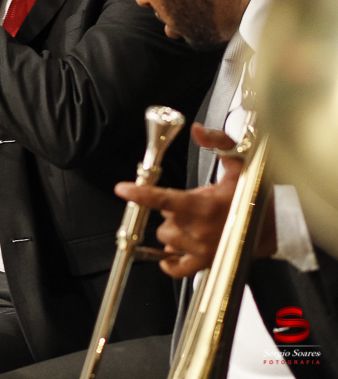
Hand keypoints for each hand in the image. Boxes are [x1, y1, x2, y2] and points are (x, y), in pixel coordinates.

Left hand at [114, 124, 274, 278]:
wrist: (278, 225)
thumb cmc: (256, 194)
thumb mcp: (240, 162)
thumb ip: (218, 142)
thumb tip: (197, 130)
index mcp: (204, 205)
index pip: (163, 199)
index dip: (140, 194)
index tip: (122, 189)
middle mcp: (200, 230)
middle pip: (163, 220)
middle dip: (170, 211)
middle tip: (190, 205)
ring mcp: (203, 250)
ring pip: (166, 239)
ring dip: (173, 230)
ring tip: (193, 223)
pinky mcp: (207, 263)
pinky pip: (177, 269)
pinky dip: (169, 262)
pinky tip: (171, 252)